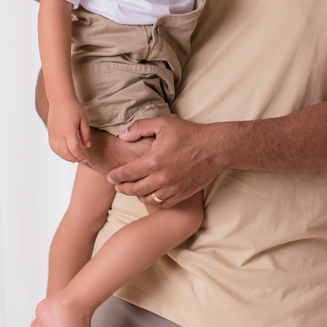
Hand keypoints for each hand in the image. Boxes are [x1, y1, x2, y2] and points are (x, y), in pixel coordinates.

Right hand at [46, 97, 90, 162]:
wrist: (60, 99)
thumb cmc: (73, 108)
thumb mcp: (84, 120)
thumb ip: (86, 134)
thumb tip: (88, 146)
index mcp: (68, 131)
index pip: (74, 149)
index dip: (80, 156)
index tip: (86, 158)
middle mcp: (59, 134)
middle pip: (65, 153)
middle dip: (74, 159)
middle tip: (82, 160)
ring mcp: (53, 134)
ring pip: (58, 151)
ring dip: (66, 157)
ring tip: (74, 159)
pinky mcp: (50, 133)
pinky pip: (53, 147)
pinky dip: (59, 153)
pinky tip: (65, 153)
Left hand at [105, 115, 223, 205]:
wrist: (216, 148)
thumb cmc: (190, 134)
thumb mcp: (164, 123)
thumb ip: (140, 127)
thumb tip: (123, 136)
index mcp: (153, 161)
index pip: (127, 173)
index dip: (116, 176)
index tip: (110, 177)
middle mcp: (161, 178)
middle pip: (134, 189)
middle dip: (122, 188)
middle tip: (117, 186)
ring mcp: (172, 188)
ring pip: (147, 198)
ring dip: (137, 195)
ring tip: (134, 190)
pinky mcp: (182, 194)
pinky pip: (162, 203)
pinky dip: (153, 201)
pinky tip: (151, 195)